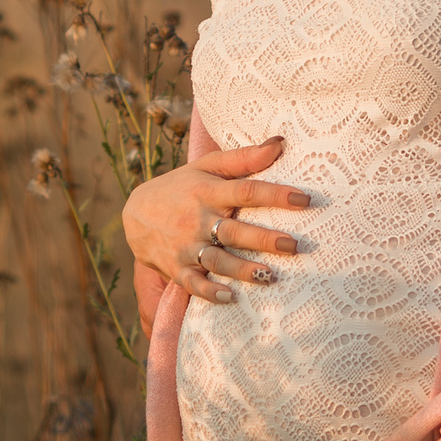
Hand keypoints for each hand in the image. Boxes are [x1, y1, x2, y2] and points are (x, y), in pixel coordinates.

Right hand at [121, 137, 311, 304]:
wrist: (135, 213)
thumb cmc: (181, 186)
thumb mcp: (207, 166)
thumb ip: (243, 157)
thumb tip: (281, 143)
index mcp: (208, 192)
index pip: (245, 191)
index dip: (275, 195)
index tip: (304, 199)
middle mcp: (198, 220)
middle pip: (235, 231)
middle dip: (264, 239)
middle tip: (294, 245)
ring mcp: (186, 246)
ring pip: (217, 260)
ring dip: (243, 270)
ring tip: (270, 276)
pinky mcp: (176, 268)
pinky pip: (193, 282)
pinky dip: (209, 291)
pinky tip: (229, 297)